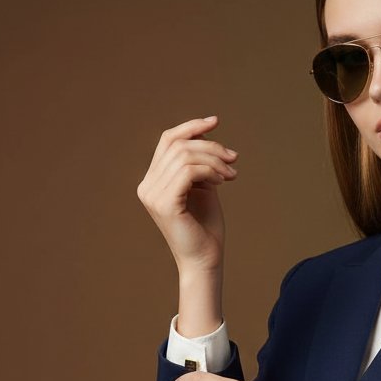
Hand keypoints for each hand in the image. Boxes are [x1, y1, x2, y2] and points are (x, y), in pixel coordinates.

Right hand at [137, 114, 237, 271]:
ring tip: (232, 174)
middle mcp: (147, 186)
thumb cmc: (206, 227)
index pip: (167, 140)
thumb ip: (200, 162)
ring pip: (185, 156)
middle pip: (178, 145)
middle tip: (233, 159)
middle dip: (211, 146)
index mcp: (152, 181)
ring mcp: (153, 195)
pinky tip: (223, 181)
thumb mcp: (203, 186)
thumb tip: (206, 132)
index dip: (191, 126)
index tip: (215, 121)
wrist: (206, 259)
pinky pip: (188, 171)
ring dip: (215, 160)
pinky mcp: (165, 203)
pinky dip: (210, 171)